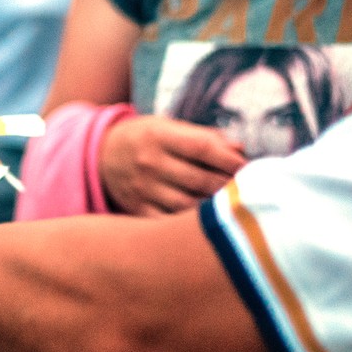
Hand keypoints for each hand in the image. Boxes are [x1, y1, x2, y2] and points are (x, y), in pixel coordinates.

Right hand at [99, 115, 246, 215]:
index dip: (230, 160)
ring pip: (189, 206)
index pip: (203, 148)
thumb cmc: (145, 139)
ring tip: (233, 207)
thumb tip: (239, 150)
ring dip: (215, 208)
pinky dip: (191, 224)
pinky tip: (207, 222)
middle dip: (229, 187)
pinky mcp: (137, 210)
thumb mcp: (168, 127)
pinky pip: (170, 223)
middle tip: (250, 190)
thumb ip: (204, 137)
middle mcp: (149, 163)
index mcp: (159, 136)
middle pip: (200, 181)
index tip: (248, 167)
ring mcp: (143, 190)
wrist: (100, 156)